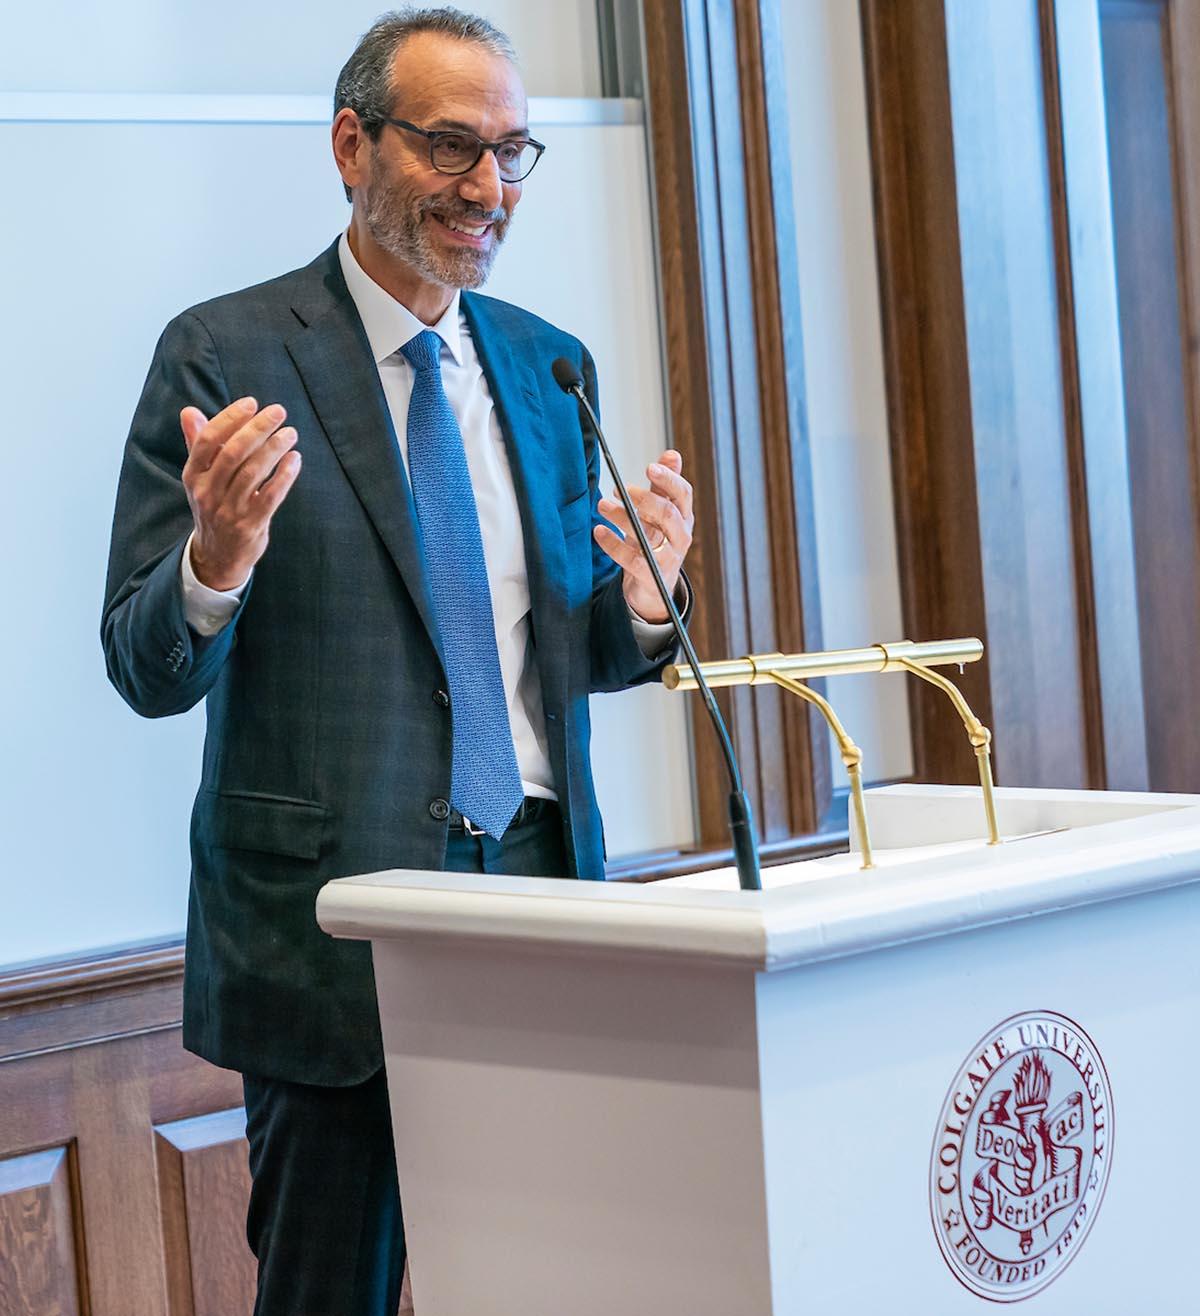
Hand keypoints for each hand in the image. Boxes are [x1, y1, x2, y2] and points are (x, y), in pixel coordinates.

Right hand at [180, 398, 300, 589]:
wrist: (217, 556)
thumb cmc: (213, 506)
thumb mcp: (200, 479)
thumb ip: (198, 444)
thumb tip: (189, 411)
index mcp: (193, 476)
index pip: (207, 441)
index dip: (229, 419)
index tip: (251, 403)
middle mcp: (208, 492)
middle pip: (232, 453)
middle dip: (257, 429)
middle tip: (278, 411)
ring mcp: (229, 510)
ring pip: (253, 473)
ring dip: (274, 449)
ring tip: (290, 433)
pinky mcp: (250, 526)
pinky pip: (270, 497)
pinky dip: (284, 476)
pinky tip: (295, 459)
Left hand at [595, 450, 692, 622]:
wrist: (654, 586)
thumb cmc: (657, 543)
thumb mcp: (661, 514)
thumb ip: (664, 487)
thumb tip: (672, 454)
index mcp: (684, 517)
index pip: (683, 494)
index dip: (669, 479)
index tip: (650, 467)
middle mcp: (680, 537)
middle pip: (667, 513)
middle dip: (644, 498)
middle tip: (620, 489)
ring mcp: (668, 558)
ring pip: (648, 534)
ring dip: (622, 517)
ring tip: (602, 505)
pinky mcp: (651, 576)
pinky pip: (632, 559)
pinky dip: (613, 544)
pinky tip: (599, 531)